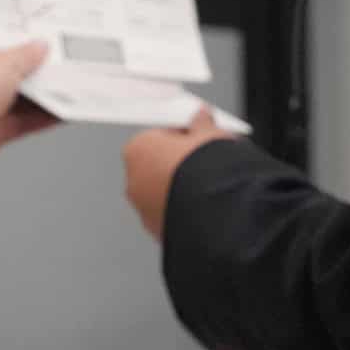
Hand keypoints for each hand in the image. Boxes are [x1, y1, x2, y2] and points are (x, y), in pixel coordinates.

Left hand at [0, 39, 58, 158]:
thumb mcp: (6, 62)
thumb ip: (27, 54)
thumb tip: (40, 47)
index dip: (15, 37)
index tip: (36, 36)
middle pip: (8, 70)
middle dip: (33, 69)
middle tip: (57, 61)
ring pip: (17, 98)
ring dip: (42, 95)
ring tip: (66, 85)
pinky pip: (22, 121)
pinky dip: (42, 118)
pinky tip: (61, 113)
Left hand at [123, 109, 234, 241]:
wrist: (216, 214)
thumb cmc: (207, 169)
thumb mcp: (210, 135)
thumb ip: (203, 124)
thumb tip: (202, 117)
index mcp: (138, 148)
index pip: (158, 135)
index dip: (182, 136)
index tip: (199, 138)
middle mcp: (133, 180)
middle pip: (157, 165)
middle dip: (179, 164)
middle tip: (207, 162)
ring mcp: (143, 209)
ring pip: (162, 193)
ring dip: (180, 189)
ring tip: (210, 187)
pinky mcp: (157, 231)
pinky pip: (169, 214)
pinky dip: (183, 211)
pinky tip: (205, 207)